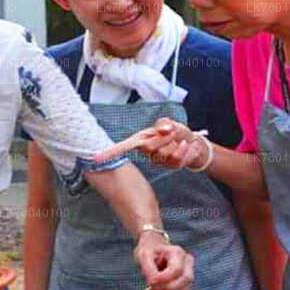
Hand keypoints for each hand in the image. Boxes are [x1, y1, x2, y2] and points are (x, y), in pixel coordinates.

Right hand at [94, 118, 208, 169]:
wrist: (192, 142)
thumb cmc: (176, 131)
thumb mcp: (169, 123)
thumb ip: (164, 124)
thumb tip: (164, 128)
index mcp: (141, 139)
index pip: (123, 146)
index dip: (110, 152)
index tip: (96, 158)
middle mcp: (146, 151)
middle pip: (148, 147)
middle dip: (162, 138)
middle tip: (170, 133)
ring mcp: (157, 160)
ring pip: (163, 152)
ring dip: (174, 143)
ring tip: (177, 141)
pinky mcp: (169, 166)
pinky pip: (175, 159)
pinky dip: (182, 150)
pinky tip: (184, 147)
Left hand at [132, 233, 193, 289]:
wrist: (152, 253)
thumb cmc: (149, 253)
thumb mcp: (143, 256)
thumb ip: (148, 268)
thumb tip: (153, 283)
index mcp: (177, 252)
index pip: (177, 269)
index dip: (164, 279)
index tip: (150, 282)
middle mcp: (187, 262)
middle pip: (185, 279)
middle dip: (166, 288)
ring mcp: (189, 273)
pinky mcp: (186, 284)